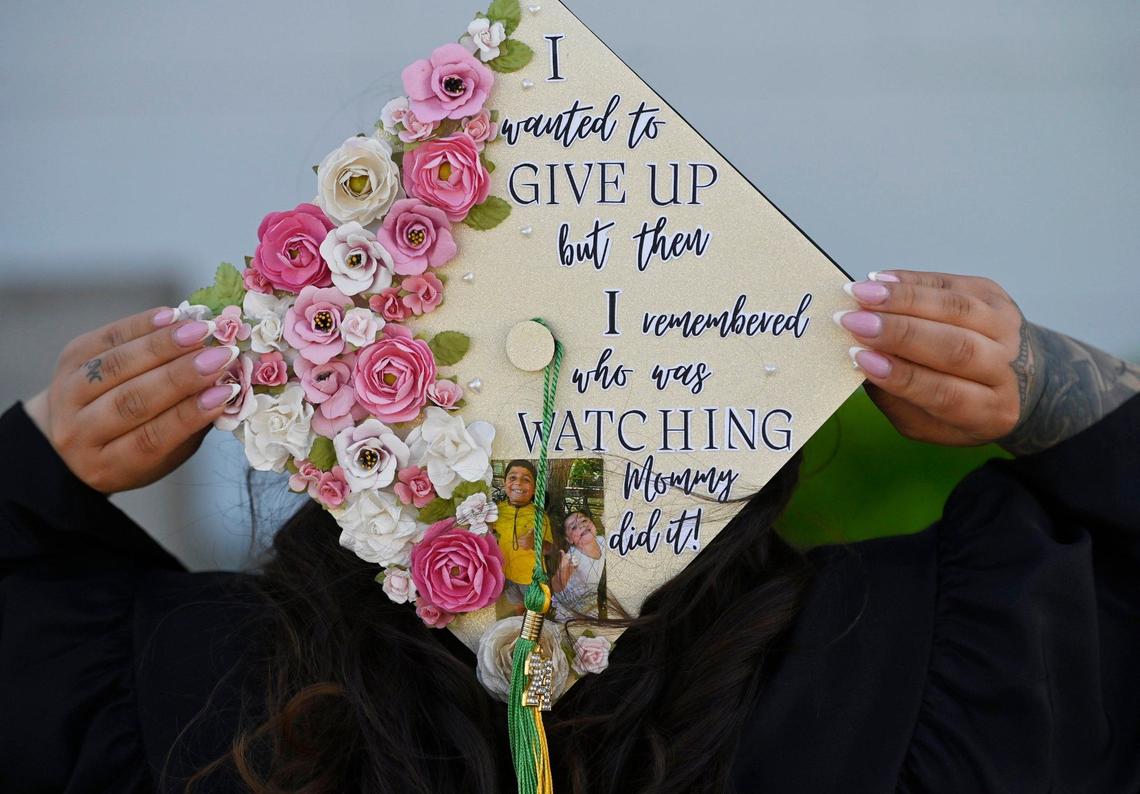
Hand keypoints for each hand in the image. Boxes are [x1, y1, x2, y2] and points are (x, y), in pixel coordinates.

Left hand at [23, 307, 241, 493]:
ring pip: (117, 366)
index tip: (226, 392)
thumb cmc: (133, 446)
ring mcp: (67, 393)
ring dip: (163, 345)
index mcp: (109, 465)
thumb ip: (191, 424)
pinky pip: (106, 337)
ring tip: (201, 331)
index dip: (190, 414)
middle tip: (220, 355)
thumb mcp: (165, 454)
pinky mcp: (69, 358)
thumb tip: (229, 387)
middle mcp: (79, 432)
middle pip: (132, 400)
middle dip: (181, 375)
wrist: (75, 432)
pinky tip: (173, 316)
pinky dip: (142, 324)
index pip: (151, 439)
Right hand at [836, 270, 1026, 446]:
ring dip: (902, 299)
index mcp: (991, 411)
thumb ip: (896, 398)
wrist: (1017, 377)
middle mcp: (1009, 367)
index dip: (900, 375)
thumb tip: (861, 359)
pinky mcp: (994, 295)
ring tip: (861, 293)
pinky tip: (879, 280)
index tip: (859, 357)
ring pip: (955, 308)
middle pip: (955, 347)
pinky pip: (949, 283)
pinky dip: (911, 281)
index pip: (946, 392)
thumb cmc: (959, 405)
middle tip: (854, 322)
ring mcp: (1006, 326)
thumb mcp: (927, 423)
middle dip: (898, 332)